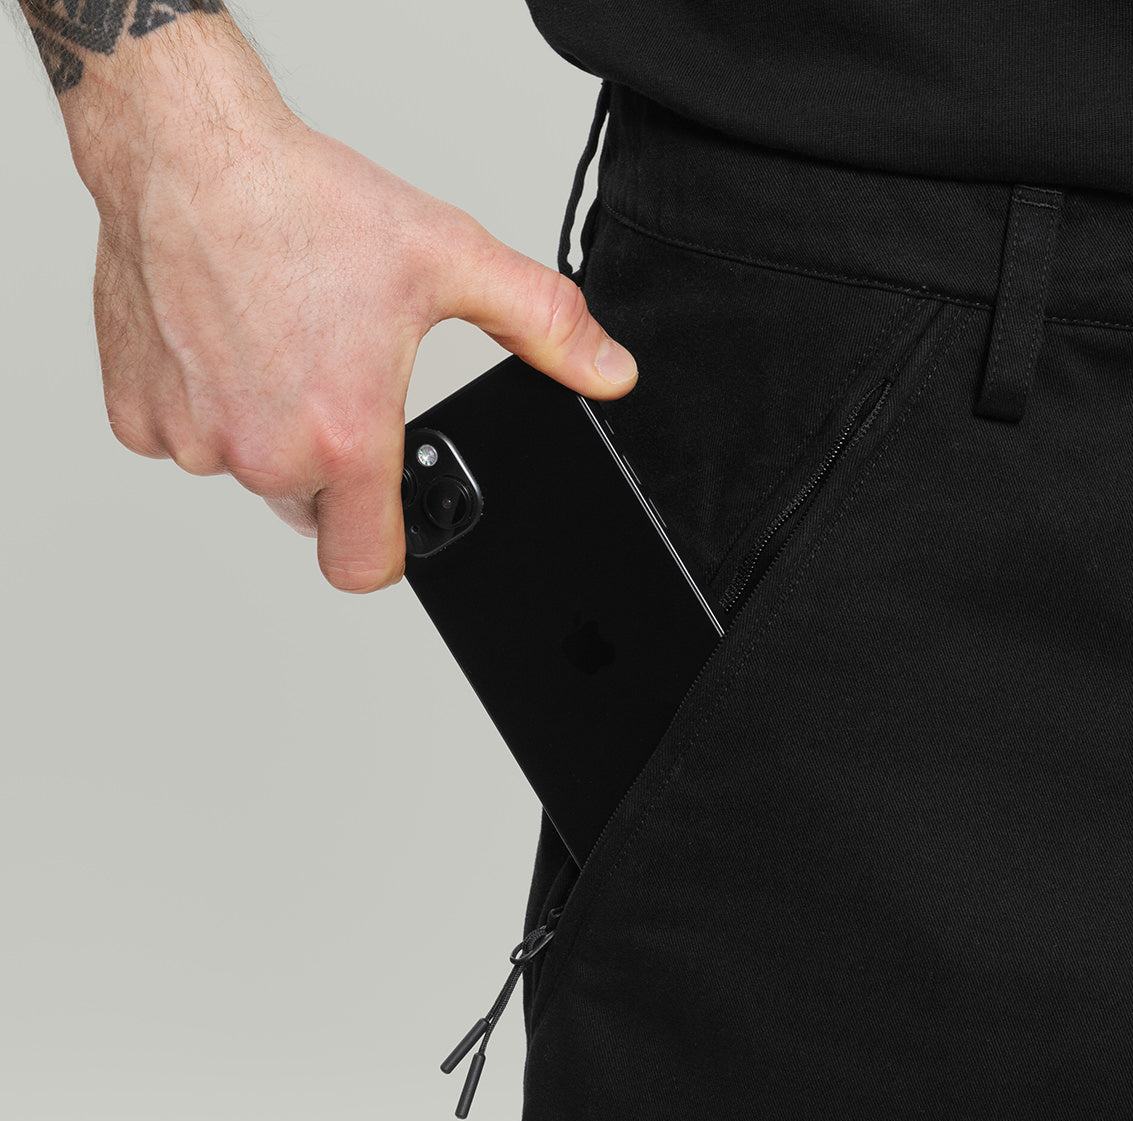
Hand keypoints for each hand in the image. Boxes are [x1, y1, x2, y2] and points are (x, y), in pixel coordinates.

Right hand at [92, 117, 636, 592]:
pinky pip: (184, 442)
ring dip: (267, 433)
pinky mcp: (137, 418)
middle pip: (313, 513)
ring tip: (281, 350)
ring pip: (247, 473)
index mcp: (344, 438)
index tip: (392, 516)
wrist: (190, 155)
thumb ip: (545, 327)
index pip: (366, 569)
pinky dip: (207, 408)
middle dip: (333, 467)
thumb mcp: (452, 261)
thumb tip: (610, 370)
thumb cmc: (307, 205)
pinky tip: (226, 347)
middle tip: (337, 382)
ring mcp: (194, 441)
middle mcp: (263, 453)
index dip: (389, 550)